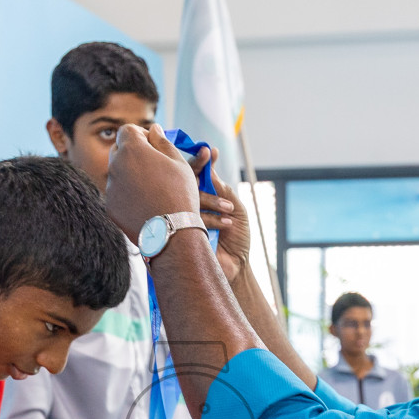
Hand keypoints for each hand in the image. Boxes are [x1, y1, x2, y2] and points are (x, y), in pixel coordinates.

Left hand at [106, 123, 201, 242]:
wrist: (172, 232)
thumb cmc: (180, 193)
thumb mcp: (178, 162)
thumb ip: (163, 141)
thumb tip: (154, 129)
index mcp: (132, 149)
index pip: (127, 130)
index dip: (141, 134)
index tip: (154, 146)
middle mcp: (115, 165)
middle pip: (119, 149)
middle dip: (133, 152)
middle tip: (153, 165)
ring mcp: (110, 187)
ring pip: (117, 172)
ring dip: (130, 174)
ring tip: (152, 188)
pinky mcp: (110, 206)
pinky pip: (117, 192)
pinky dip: (127, 194)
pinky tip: (145, 203)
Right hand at [191, 147, 250, 282]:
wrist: (236, 267)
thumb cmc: (237, 238)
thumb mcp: (236, 209)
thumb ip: (223, 189)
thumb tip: (209, 169)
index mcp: (203, 197)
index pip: (196, 174)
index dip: (200, 161)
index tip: (209, 150)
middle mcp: (190, 205)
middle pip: (185, 181)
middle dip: (196, 167)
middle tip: (205, 155)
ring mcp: (184, 219)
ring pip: (188, 199)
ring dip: (211, 200)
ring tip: (228, 210)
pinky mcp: (181, 235)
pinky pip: (189, 222)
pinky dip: (210, 220)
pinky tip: (226, 224)